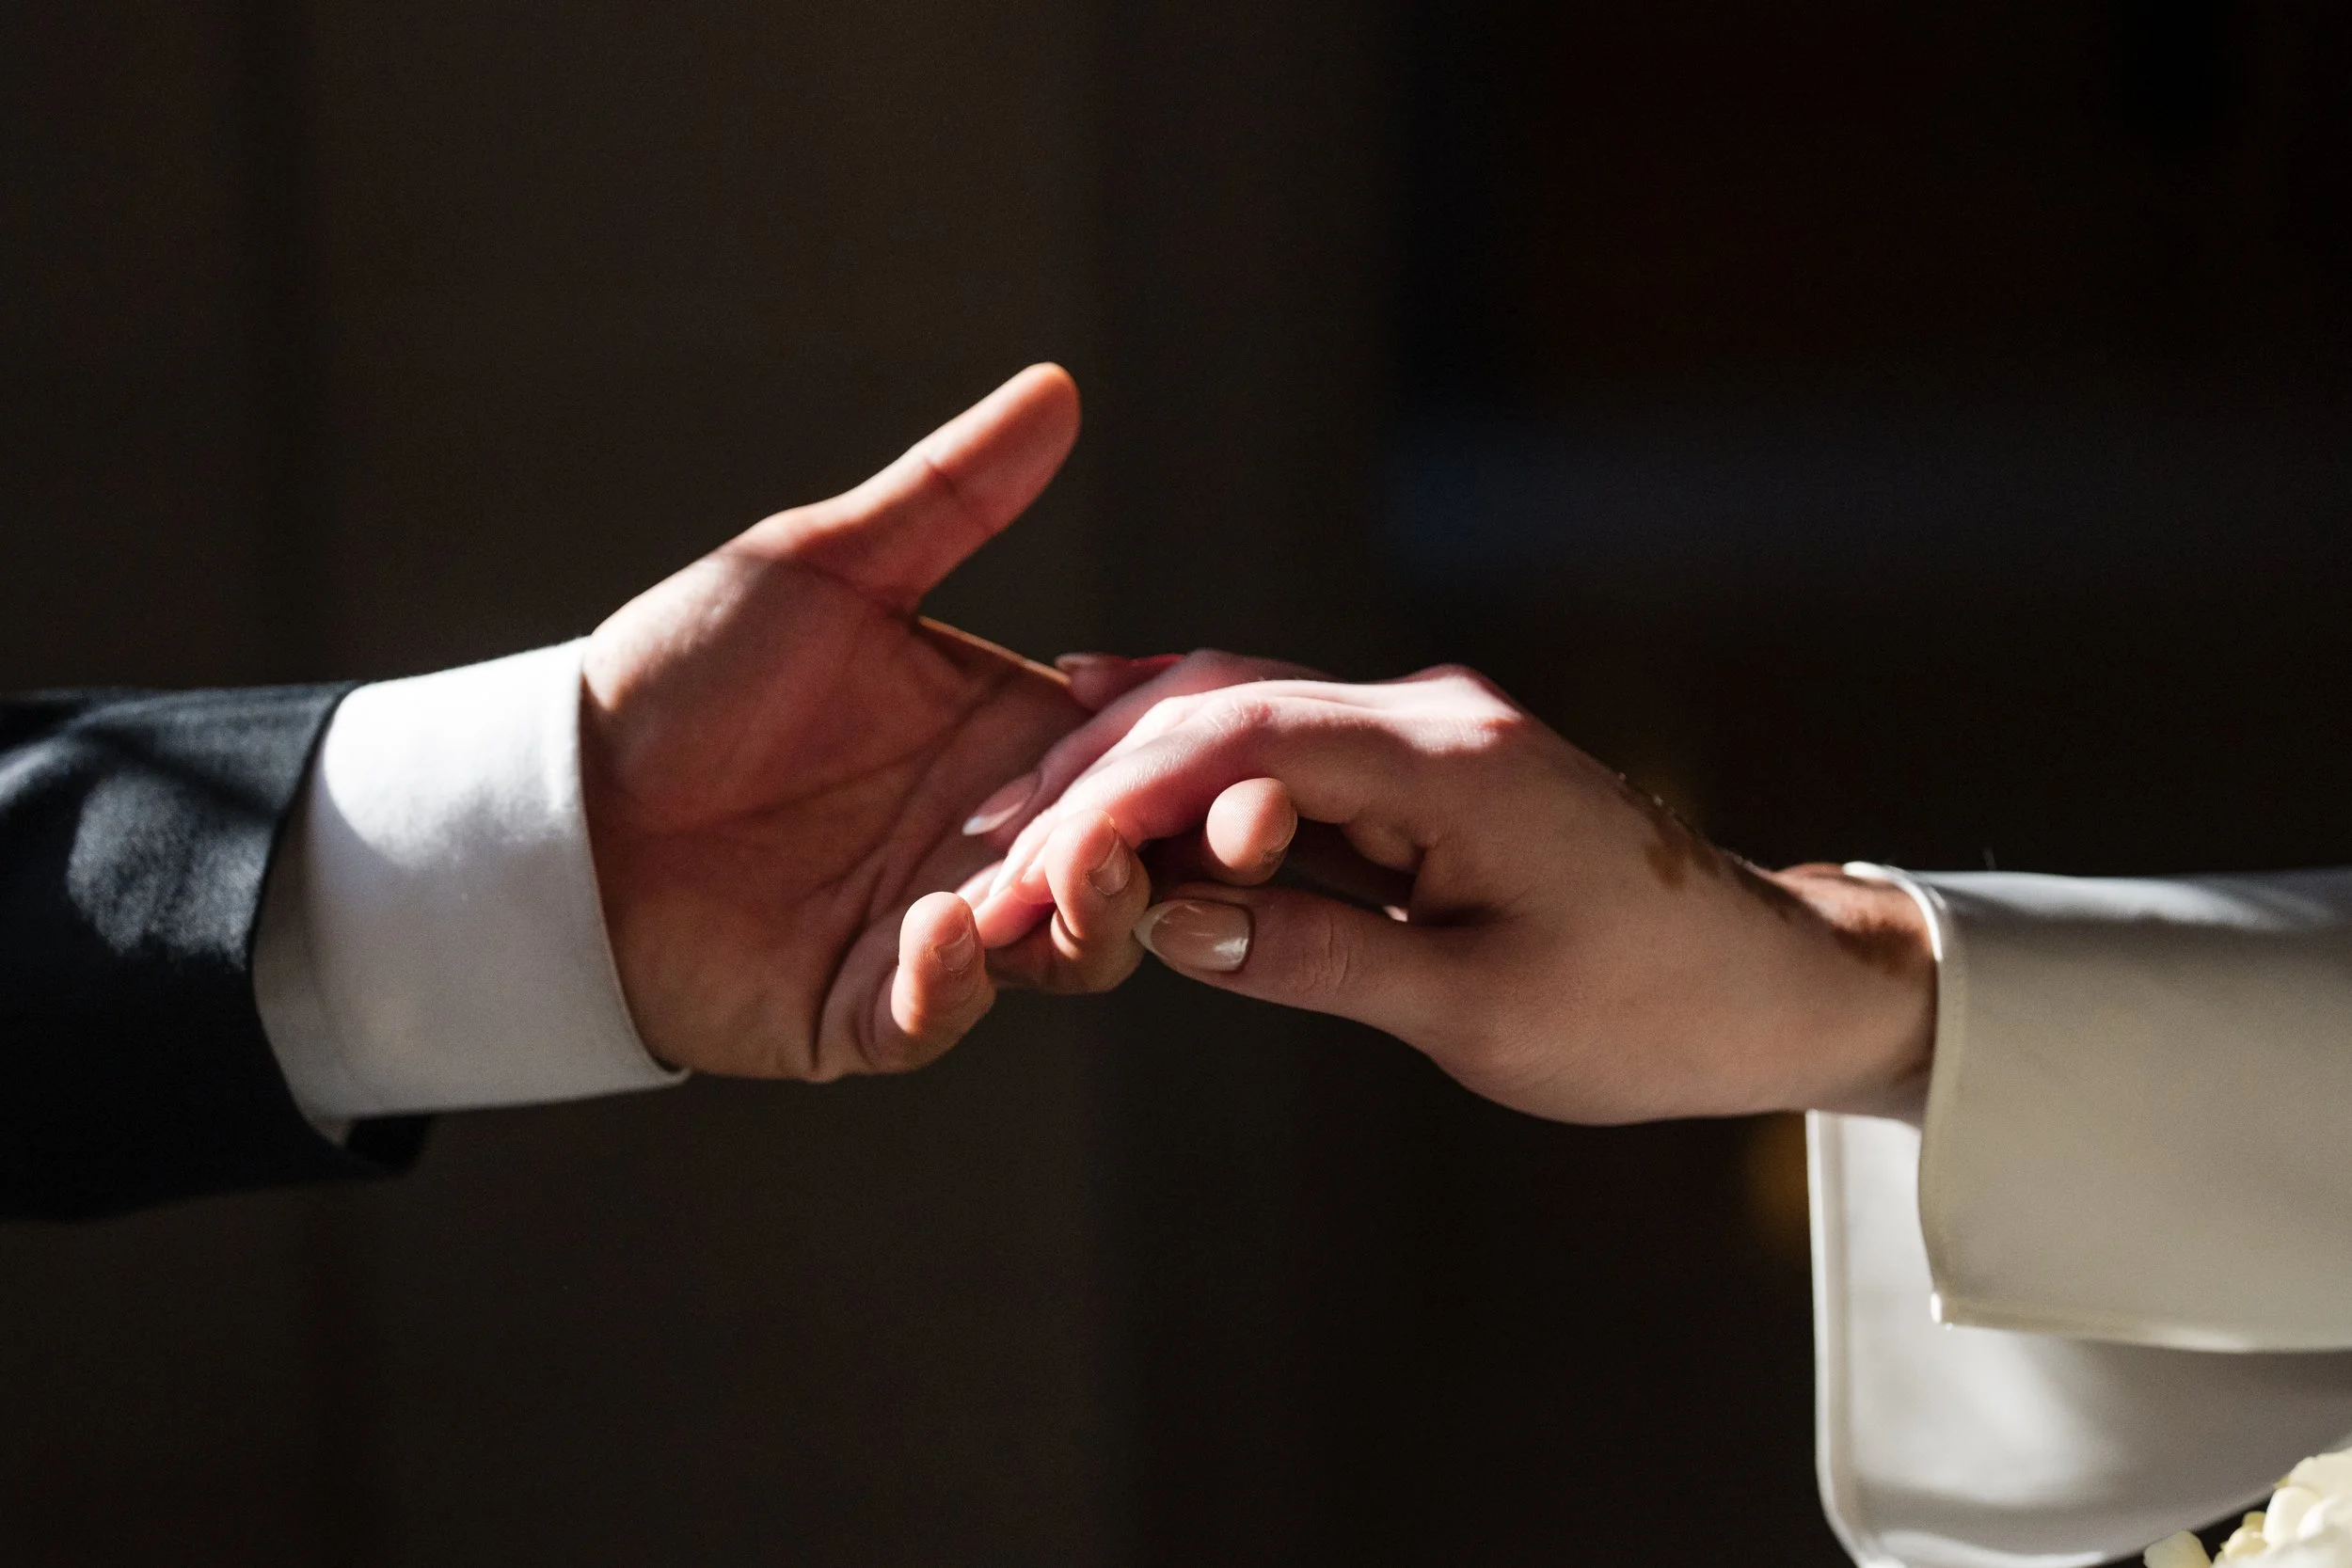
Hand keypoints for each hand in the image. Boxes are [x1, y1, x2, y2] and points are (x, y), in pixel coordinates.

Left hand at [578, 366, 1156, 1079]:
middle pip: (1129, 869)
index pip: (1141, 761)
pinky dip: (949, 986)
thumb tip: (1060, 387)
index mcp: (1007, 745)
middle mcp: (989, 845)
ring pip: (1059, 956)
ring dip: (1077, 923)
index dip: (1197, 758)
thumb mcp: (826, 567)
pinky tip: (941, 932)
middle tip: (1185, 829)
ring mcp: (929, 936)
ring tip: (1063, 877)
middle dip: (1164, 853)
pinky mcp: (854, 1011)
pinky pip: (929, 1017)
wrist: (558, 791)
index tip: (1242, 740)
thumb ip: (953, 495)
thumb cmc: (686, 671)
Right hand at [980, 663, 1935, 1123]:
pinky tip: (1104, 752)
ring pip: (1237, 707)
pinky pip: (1278, 738)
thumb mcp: (1475, 1007)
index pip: (1240, 743)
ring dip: (1124, 764)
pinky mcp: (1415, 761)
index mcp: (1451, 760)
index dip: (1115, 801)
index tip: (1027, 875)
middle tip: (984, 859)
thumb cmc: (1642, 1010)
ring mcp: (1421, 725)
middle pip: (1220, 706)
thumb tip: (1165, 924)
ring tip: (1014, 829)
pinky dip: (1184, 758)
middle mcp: (1427, 713)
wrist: (1761, 980)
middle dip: (1093, 780)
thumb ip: (1316, 953)